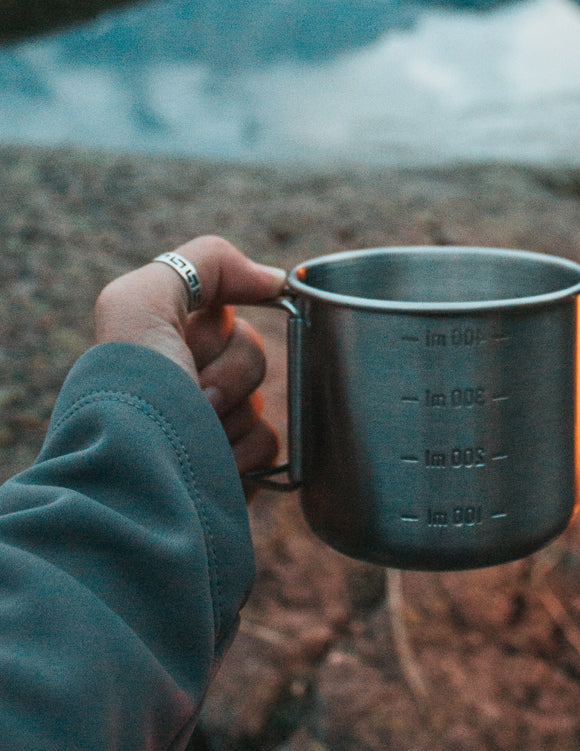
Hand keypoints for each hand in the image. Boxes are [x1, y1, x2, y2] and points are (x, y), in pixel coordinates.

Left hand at [94, 235, 287, 482]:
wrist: (139, 488)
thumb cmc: (133, 393)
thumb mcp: (140, 302)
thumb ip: (204, 263)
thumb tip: (275, 279)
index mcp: (160, 340)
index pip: (224, 311)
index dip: (221, 327)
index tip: (201, 342)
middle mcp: (184, 378)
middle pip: (250, 351)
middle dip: (229, 372)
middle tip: (194, 392)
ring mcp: (210, 426)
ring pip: (262, 399)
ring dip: (232, 417)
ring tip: (195, 435)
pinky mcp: (232, 467)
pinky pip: (270, 445)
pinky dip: (244, 454)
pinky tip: (212, 464)